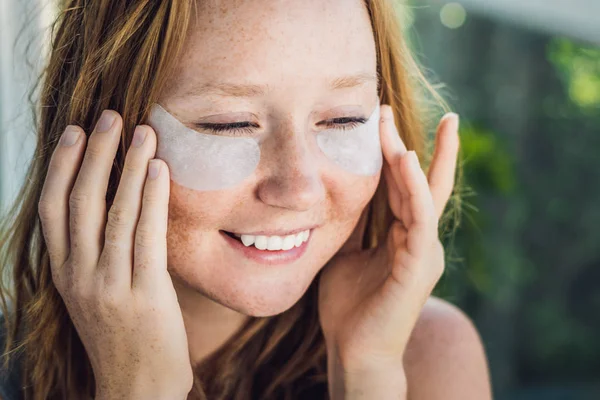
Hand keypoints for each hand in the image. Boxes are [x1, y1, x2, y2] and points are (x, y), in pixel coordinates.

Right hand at [38, 110, 191, 398]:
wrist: (136, 389)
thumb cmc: (122, 336)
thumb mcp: (95, 294)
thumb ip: (95, 255)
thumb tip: (110, 205)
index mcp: (65, 274)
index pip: (55, 210)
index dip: (63, 167)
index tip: (75, 131)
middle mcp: (80, 276)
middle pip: (81, 203)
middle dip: (94, 155)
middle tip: (109, 117)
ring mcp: (109, 286)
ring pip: (113, 214)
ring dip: (127, 167)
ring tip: (141, 131)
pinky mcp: (143, 296)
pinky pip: (145, 238)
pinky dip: (150, 199)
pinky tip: (159, 170)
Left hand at [318, 105, 459, 384]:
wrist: (353, 350)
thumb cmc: (348, 307)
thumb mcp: (344, 254)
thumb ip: (349, 228)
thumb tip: (331, 197)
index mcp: (401, 237)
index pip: (403, 188)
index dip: (393, 155)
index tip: (379, 121)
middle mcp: (418, 240)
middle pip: (415, 182)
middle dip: (402, 143)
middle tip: (384, 107)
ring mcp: (422, 251)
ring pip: (420, 193)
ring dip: (406, 156)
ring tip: (389, 122)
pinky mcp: (418, 265)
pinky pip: (419, 218)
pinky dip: (414, 187)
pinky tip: (404, 158)